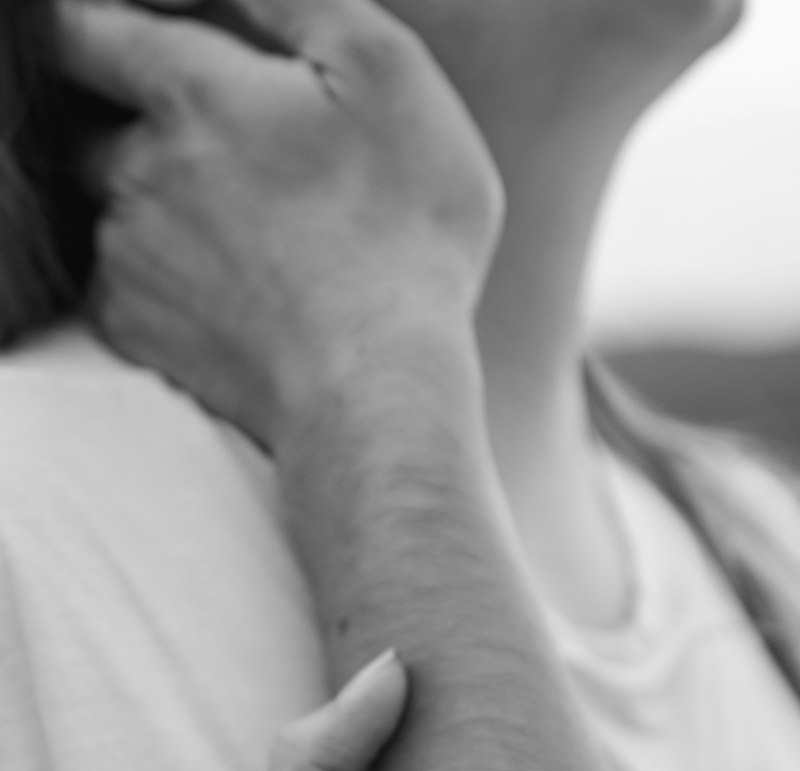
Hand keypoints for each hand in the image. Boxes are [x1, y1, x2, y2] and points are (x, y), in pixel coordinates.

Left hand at [57, 0, 502, 444]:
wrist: (376, 386)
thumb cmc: (400, 230)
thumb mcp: (385, 70)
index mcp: (188, 91)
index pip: (82, 26)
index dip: (96, 24)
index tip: (128, 40)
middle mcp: (134, 170)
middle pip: (91, 124)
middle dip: (131, 125)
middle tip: (223, 158)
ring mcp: (127, 254)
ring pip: (109, 206)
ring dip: (153, 206)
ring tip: (244, 236)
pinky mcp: (131, 327)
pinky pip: (121, 281)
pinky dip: (160, 278)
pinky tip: (231, 292)